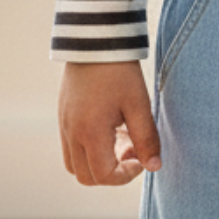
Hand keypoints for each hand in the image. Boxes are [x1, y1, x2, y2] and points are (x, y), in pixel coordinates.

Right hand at [58, 60, 161, 185]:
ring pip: (74, 165)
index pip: (103, 175)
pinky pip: (71, 148)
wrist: (95, 41)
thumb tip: (154, 167)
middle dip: (111, 173)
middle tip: (132, 150)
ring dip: (98, 163)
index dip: (126, 176)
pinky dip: (89, 149)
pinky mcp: (63, 116)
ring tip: (121, 139)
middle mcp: (71, 133)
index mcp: (90, 132)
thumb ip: (147, 139)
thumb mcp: (139, 104)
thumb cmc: (119, 72)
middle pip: (85, 177)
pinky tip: (110, 128)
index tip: (142, 159)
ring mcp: (63, 125)